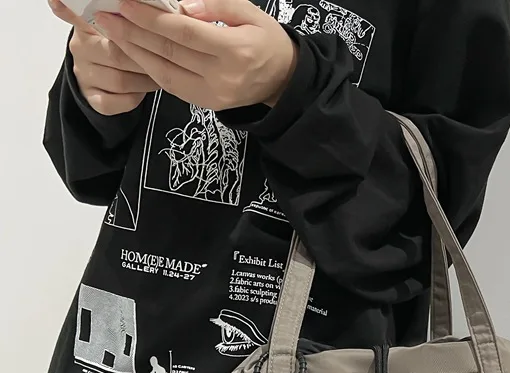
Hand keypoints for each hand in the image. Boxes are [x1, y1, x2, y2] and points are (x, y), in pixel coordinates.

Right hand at [48, 0, 159, 115]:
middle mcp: (81, 49)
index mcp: (86, 25)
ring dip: (144, 81)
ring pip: (119, 81)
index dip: (72, 10)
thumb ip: (123, 18)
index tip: (75, 6)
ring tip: (159, 76)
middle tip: (164, 59)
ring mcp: (85, 76)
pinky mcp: (92, 99)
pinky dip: (133, 99)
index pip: (80, 15)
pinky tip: (141, 92)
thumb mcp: (117, 27)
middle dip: (145, 59)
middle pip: (115, 54)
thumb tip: (140, 5)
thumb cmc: (118, 49)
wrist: (105, 82)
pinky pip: (115, 102)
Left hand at [96, 0, 297, 111]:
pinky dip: (149, 68)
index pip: (184, 33)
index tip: (125, 4)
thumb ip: (216, 4)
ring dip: (134, 52)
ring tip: (112, 33)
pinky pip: (171, 86)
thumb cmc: (267, 40)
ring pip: (165, 72)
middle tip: (105, 16)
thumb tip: (181, 5)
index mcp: (235, 51)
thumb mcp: (250, 12)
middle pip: (169, 53)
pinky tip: (134, 52)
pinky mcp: (207, 104)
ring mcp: (213, 95)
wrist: (283, 80)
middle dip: (133, 33)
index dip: (151, 19)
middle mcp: (222, 77)